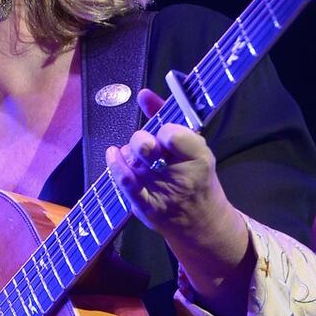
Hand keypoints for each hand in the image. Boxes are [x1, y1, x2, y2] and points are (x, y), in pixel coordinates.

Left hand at [106, 89, 252, 315]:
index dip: (164, 130)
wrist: (201, 222)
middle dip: (140, 140)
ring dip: (129, 153)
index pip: (172, 134)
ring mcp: (160, 192)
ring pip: (132, 161)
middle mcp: (180, 175)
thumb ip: (166, 117)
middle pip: (146, 146)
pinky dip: (115, 164)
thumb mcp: (193, 146)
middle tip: (146, 145)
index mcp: (199, 157)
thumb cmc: (196, 176)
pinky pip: (123, 181)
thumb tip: (143, 94)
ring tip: (138, 157)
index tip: (165, 134)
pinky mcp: (145, 206)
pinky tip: (114, 154)